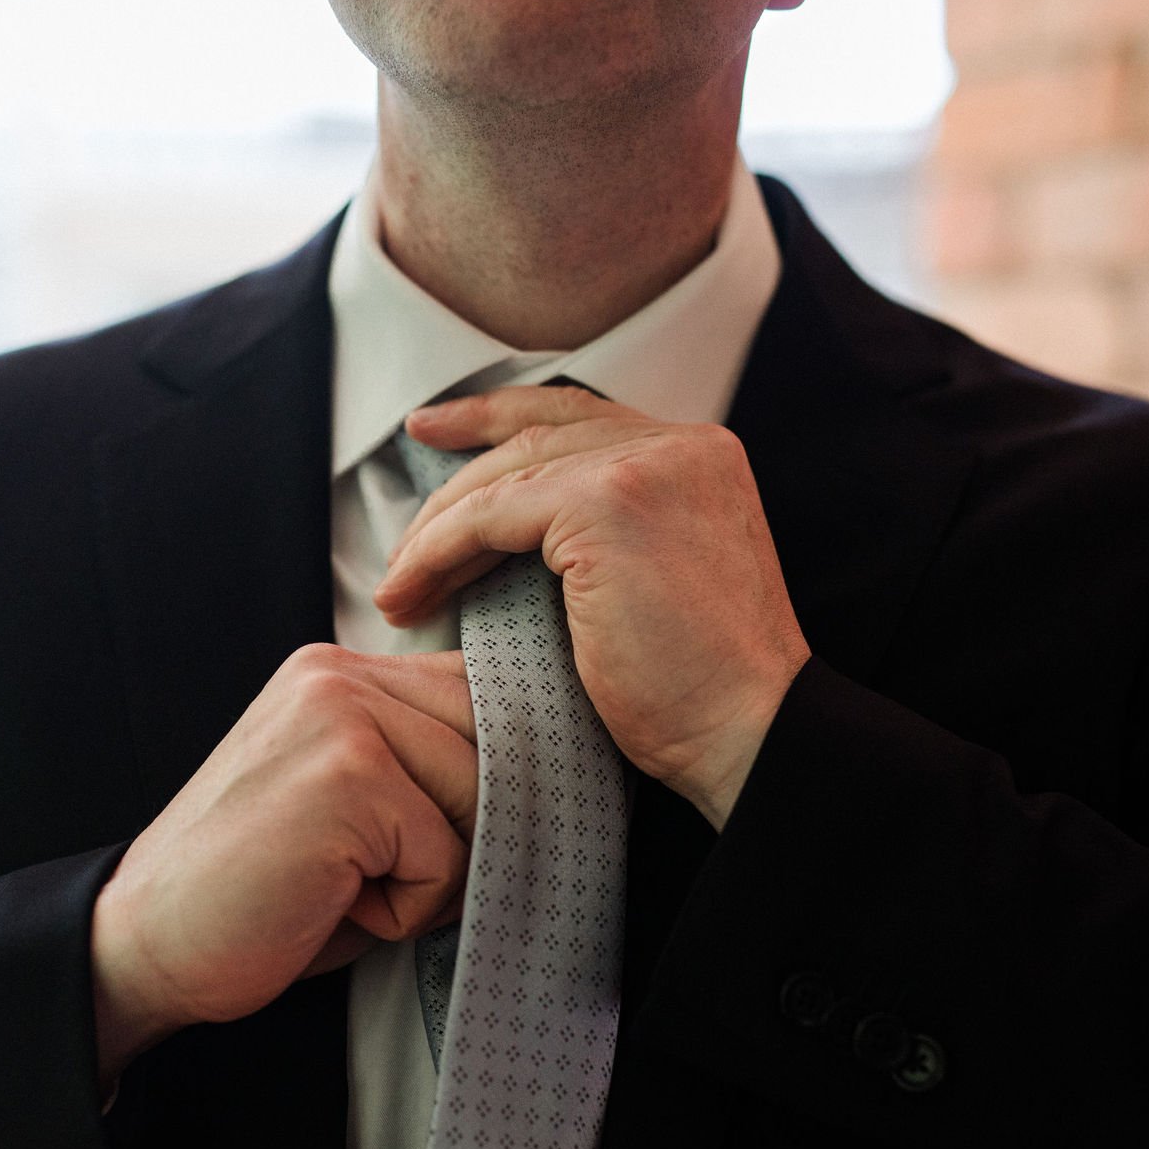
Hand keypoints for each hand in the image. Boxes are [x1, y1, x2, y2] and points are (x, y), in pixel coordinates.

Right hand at [89, 645, 478, 1087]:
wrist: (144, 946)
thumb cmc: (260, 890)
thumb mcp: (350, 802)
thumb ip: (420, 763)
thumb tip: (544, 774)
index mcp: (339, 672)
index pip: (479, 697)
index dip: (487, 778)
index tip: (448, 834)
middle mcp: (339, 674)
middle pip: (496, 744)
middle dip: (465, 829)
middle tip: (378, 875)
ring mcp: (342, 717)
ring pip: (480, 799)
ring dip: (432, 874)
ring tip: (346, 885)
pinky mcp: (347, 775)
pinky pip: (445, 856)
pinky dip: (405, 907)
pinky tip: (329, 902)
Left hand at [376, 384, 811, 829]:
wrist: (749, 733)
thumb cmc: (701, 689)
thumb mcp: (658, 578)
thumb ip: (610, 531)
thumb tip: (506, 529)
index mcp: (700, 455)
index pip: (580, 416)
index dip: (500, 417)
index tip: (438, 429)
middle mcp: (679, 444)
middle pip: (536, 433)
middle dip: (454, 469)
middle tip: (400, 524)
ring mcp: (645, 466)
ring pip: (505, 476)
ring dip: (436, 531)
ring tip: (399, 585)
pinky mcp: (606, 503)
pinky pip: (488, 516)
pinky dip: (437, 553)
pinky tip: (410, 591)